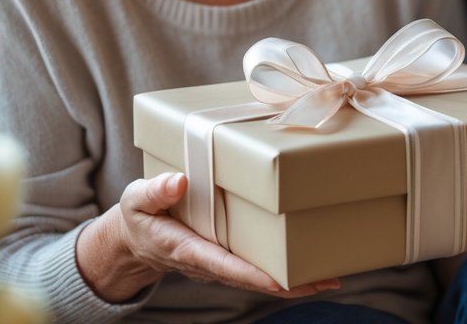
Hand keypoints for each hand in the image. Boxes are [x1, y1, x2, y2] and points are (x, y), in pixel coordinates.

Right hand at [80, 172, 340, 300]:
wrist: (137, 237)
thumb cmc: (140, 215)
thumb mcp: (137, 199)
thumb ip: (155, 192)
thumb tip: (179, 182)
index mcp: (188, 249)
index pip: (227, 266)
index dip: (255, 275)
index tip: (283, 281)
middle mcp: (210, 261)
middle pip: (254, 280)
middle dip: (289, 285)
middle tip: (326, 281)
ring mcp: (221, 262)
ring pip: (261, 277)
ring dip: (293, 280)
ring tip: (329, 276)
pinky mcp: (228, 255)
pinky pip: (258, 266)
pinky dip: (284, 270)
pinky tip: (309, 265)